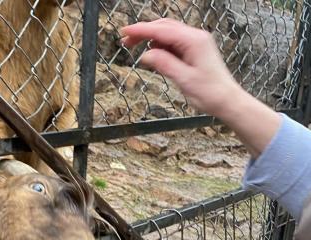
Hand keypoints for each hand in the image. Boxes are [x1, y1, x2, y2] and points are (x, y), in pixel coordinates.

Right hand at [120, 19, 239, 116]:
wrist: (226, 100)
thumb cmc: (209, 92)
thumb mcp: (183, 79)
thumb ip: (164, 64)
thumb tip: (145, 55)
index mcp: (194, 41)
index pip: (162, 30)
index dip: (142, 30)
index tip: (125, 31)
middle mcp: (195, 37)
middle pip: (164, 26)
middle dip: (144, 31)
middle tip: (125, 41)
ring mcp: (195, 42)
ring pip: (168, 33)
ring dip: (151, 37)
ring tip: (134, 47)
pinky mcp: (194, 50)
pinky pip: (173, 42)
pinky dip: (160, 45)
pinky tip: (152, 53)